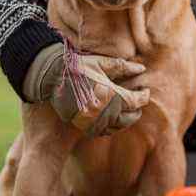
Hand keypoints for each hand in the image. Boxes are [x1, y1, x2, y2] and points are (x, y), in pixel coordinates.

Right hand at [23, 43, 149, 135]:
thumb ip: (123, 67)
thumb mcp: (101, 63)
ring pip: (118, 127)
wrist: (51, 78)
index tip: (145, 90)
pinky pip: (103, 132)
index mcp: (112, 96)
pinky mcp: (84, 126)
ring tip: (128, 110)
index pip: (136, 101)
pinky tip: (112, 118)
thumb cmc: (78, 68)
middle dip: (137, 110)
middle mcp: (105, 112)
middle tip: (138, 101)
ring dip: (126, 120)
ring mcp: (94, 121)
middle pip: (130, 117)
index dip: (144, 96)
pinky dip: (112, 127)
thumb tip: (142, 68)